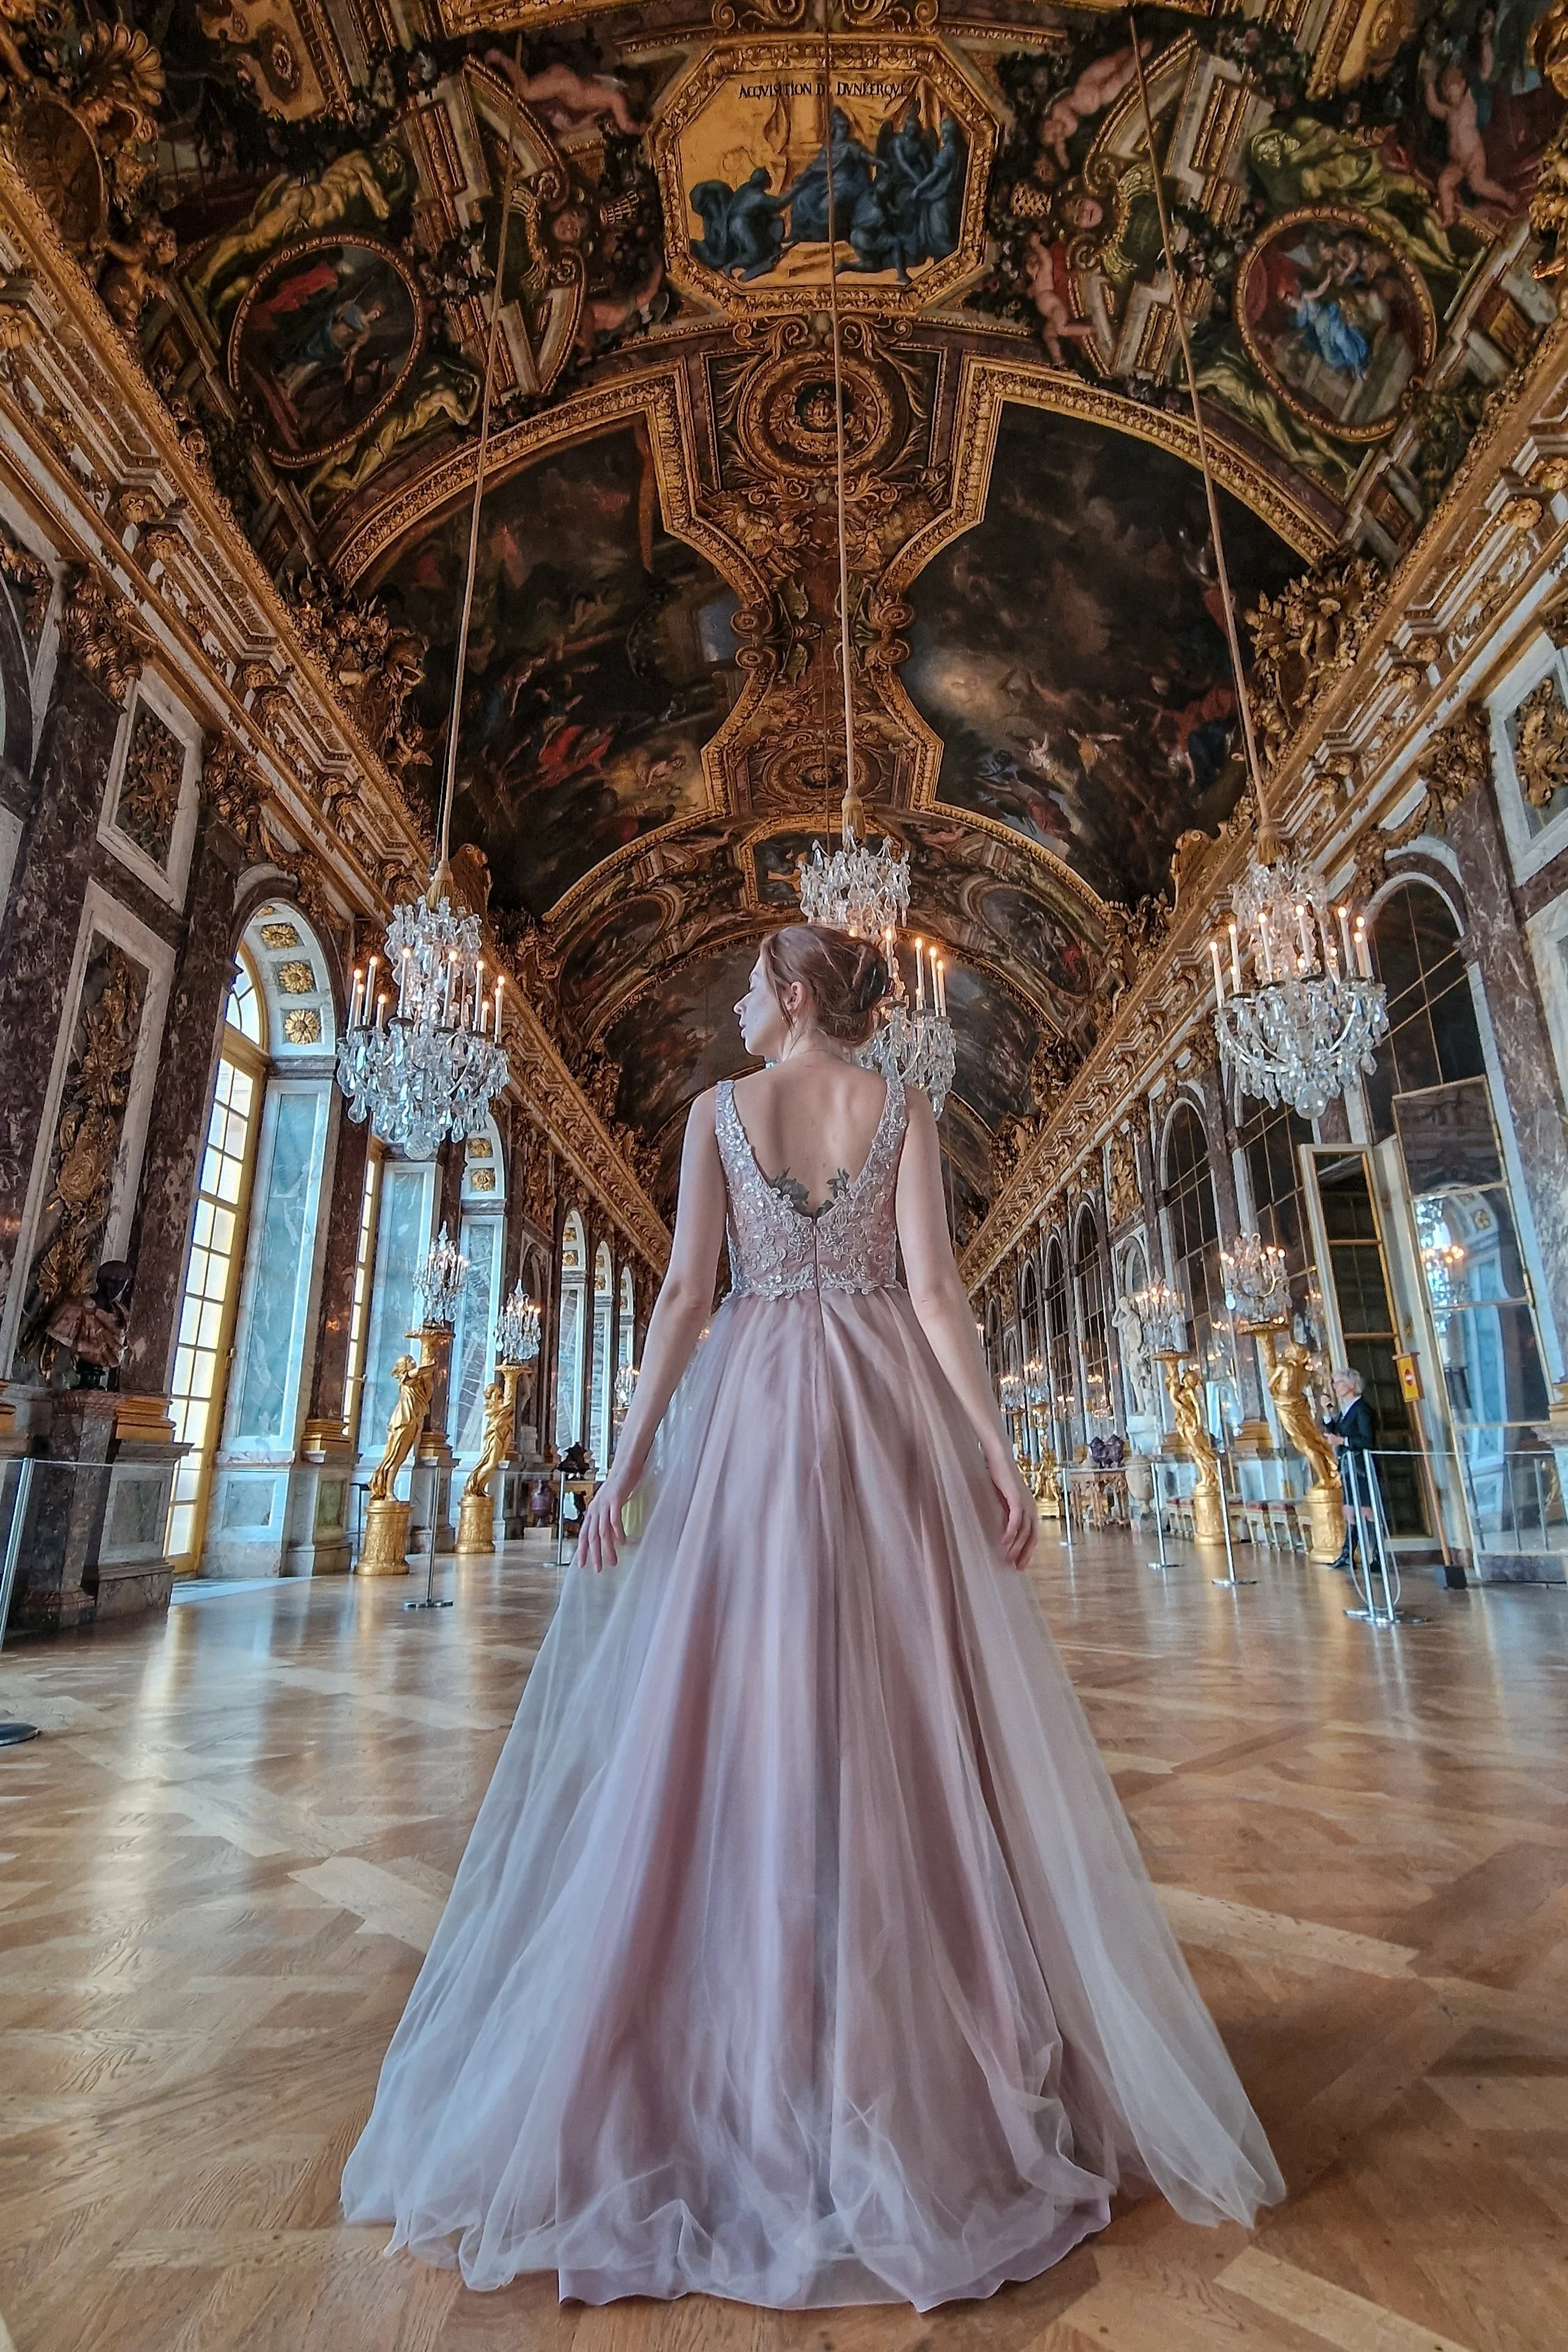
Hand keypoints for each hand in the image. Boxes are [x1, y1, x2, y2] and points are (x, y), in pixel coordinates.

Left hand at [575, 1467, 638, 1573]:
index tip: (582, 1565)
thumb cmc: (619, 1486)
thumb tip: (610, 1536)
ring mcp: (605, 1504)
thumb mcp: (608, 1503)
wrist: (625, 1466)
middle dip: (594, 1554)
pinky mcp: (615, 1499)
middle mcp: (595, 1509)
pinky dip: (618, 1532)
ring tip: (613, 1561)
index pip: (583, 1534)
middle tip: (598, 1569)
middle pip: (592, 1536)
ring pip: (603, 1531)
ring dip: (607, 1548)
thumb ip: (606, 1517)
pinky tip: (622, 1542)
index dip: (582, 1550)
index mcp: (592, 1511)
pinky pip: (615, 1519)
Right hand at [984, 1443, 1036, 1570]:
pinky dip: (1010, 1532)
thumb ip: (1005, 1512)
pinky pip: (1015, 1520)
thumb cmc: (999, 1476)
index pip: (1033, 1534)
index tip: (1020, 1564)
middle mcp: (1031, 1506)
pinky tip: (1004, 1543)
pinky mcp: (1016, 1498)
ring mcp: (1025, 1502)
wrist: (998, 1457)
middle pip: (1032, 1536)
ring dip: (1016, 1547)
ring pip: (1024, 1531)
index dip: (1028, 1550)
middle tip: (1016, 1567)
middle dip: (1025, 1553)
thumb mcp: (1003, 1499)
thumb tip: (1000, 1529)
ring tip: (1007, 1559)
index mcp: (1029, 1508)